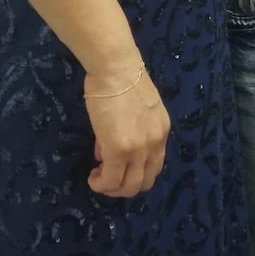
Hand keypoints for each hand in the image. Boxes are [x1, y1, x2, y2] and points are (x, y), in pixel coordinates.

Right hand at [84, 65, 169, 196]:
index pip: (154, 165)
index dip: (135, 171)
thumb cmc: (122, 78)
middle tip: (107, 176)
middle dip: (124, 186)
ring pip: (129, 187)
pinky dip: (100, 184)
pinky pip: (110, 180)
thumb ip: (129, 130)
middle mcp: (155, 144)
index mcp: (161, 131)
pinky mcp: (119, 151)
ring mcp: (138, 149)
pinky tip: (93, 177)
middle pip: (144, 182)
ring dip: (112, 188)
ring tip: (98, 178)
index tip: (118, 164)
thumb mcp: (135, 107)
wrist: (115, 67)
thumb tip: (107, 149)